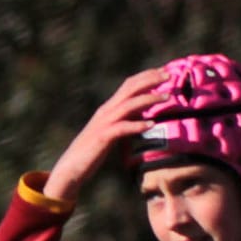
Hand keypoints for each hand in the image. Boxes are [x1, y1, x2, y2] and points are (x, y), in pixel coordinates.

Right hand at [41, 68, 169, 202]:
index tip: (165, 72)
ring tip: (167, 97)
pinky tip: (151, 125)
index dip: (146, 77)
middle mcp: (106, 111)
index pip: (129, 86)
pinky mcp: (102, 137)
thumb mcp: (114, 133)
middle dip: (150, 79)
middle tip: (169, 75)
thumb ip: (127, 123)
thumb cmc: (93, 152)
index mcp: (109, 109)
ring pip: (128, 105)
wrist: (71, 167)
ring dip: (149, 99)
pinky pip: (122, 128)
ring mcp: (104, 123)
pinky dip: (137, 125)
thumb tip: (145, 119)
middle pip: (130, 88)